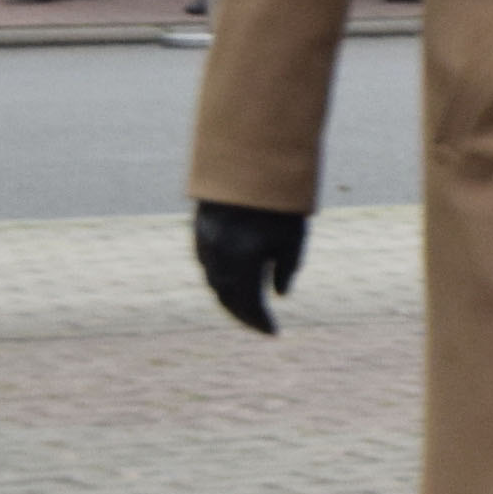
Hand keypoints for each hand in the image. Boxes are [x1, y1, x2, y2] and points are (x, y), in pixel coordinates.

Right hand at [194, 201, 310, 333]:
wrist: (252, 161)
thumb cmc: (280, 200)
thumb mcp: (293, 237)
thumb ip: (286, 269)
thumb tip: (278, 295)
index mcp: (242, 258)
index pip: (248, 302)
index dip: (260, 321)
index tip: (274, 333)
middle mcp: (218, 253)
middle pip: (225, 296)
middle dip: (243, 315)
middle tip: (260, 325)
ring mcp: (204, 240)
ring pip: (213, 280)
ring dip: (229, 297)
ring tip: (248, 307)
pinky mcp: (199, 228)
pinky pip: (206, 263)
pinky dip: (219, 277)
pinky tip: (233, 281)